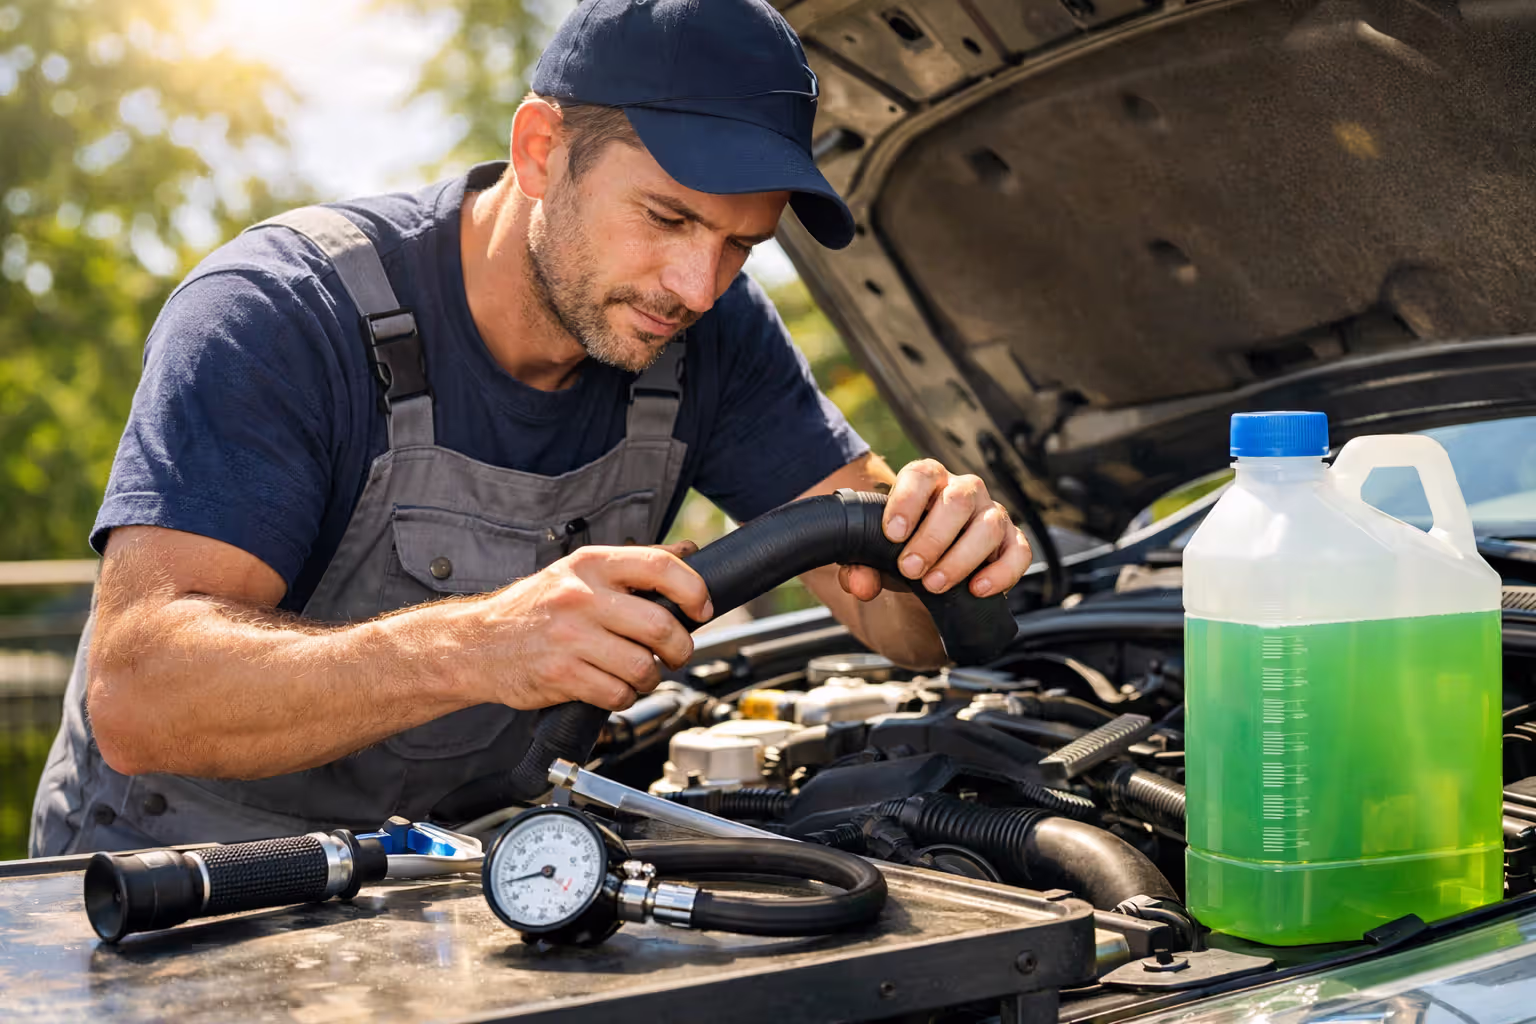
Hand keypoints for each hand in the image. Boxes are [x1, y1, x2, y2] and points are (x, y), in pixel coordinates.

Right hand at [443, 542, 711, 712]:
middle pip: (660, 625)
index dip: (693, 590)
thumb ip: (634, 562)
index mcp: (591, 565)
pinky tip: (613, 687)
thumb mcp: (579, 571)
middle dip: (680, 648)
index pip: (660, 567)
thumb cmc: (532, 608)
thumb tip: (688, 552)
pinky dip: (624, 697)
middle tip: (676, 653)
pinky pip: (617, 694)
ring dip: (650, 677)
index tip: (701, 608)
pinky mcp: (561, 675)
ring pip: (643, 666)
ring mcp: (570, 637)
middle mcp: (581, 597)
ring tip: (638, 672)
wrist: (475, 644)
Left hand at [837, 459, 1031, 601]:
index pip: (921, 474)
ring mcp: (991, 514)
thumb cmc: (899, 549)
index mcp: (927, 479)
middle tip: (910, 569)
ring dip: (960, 559)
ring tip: (935, 585)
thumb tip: (861, 584)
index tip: (892, 535)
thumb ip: (858, 566)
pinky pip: (1018, 552)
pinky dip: (1001, 573)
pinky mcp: (1011, 542)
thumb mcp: (873, 556)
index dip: (907, 501)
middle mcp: (963, 490)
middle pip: (958, 501)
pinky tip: (977, 589)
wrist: (926, 568)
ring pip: (988, 526)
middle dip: (932, 539)